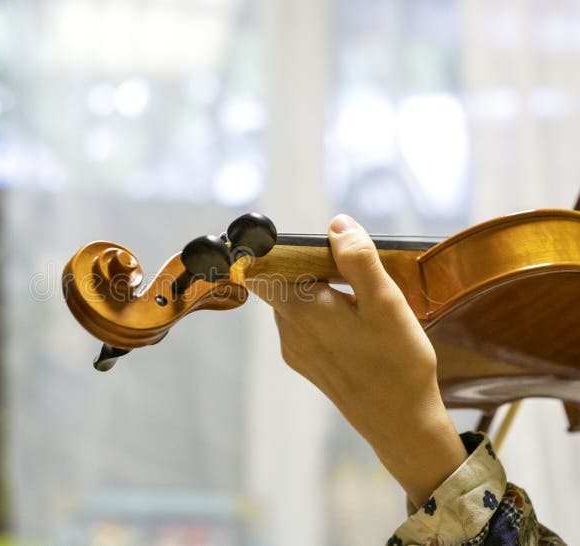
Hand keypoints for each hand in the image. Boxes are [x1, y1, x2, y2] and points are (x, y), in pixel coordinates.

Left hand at [248, 214, 466, 506]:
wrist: (401, 424)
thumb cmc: (397, 363)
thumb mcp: (385, 302)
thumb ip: (358, 259)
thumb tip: (336, 225)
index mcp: (299, 309)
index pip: (259, 269)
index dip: (272, 250)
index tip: (302, 243)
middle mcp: (288, 330)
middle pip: (281, 282)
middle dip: (310, 267)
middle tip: (351, 270)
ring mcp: (294, 350)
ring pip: (294, 303)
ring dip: (319, 291)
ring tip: (360, 300)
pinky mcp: (306, 364)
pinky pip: (304, 325)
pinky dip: (323, 314)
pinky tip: (357, 324)